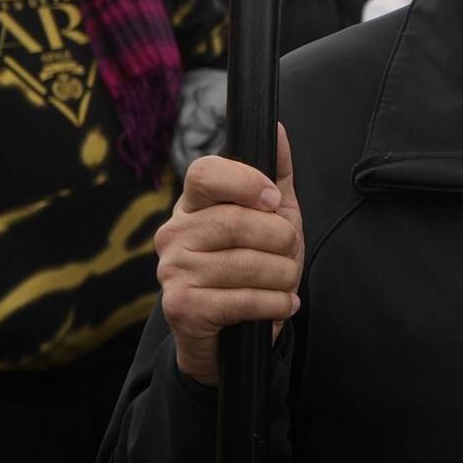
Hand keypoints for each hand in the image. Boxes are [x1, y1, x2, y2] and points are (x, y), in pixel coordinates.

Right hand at [155, 124, 303, 385]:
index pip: (204, 172)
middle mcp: (174, 232)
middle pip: (236, 222)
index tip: (273, 201)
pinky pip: (241, 300)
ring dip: (283, 277)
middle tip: (289, 254)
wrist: (229, 333)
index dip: (244, 181)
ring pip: (245, 264)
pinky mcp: (180, 306)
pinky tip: (283, 304)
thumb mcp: (270, 217)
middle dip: (280, 241)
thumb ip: (274, 173)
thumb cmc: (251, 264)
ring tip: (286, 283)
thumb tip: (276, 128)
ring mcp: (172, 270)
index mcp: (192, 203)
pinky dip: (275, 304)